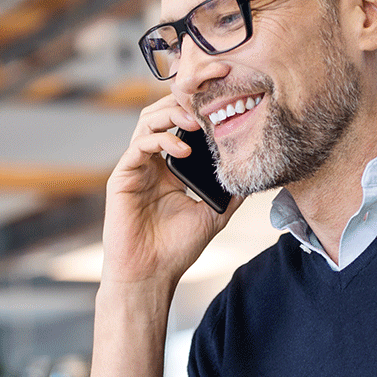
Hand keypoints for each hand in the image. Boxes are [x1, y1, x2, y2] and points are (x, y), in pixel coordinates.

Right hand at [101, 95, 241, 287]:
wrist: (150, 275)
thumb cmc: (176, 249)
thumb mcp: (214, 214)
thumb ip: (230, 192)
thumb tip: (254, 173)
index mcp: (170, 168)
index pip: (181, 125)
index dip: (198, 109)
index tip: (222, 101)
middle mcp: (151, 163)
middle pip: (162, 114)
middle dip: (184, 101)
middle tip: (208, 101)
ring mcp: (136, 168)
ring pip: (148, 122)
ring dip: (172, 115)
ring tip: (197, 121)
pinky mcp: (122, 178)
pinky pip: (138, 147)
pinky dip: (160, 141)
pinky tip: (183, 150)